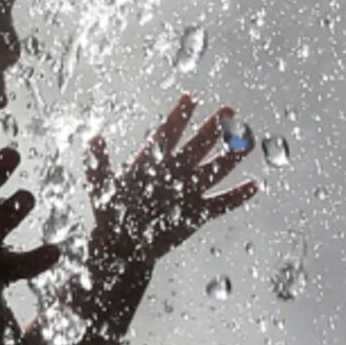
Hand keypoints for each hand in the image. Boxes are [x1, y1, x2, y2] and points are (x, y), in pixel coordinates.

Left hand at [86, 95, 261, 283]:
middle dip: (213, 129)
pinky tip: (253, 186)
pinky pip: (221, 204)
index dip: (179, 116)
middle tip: (228, 111)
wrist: (123, 246)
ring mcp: (188, 191)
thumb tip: (93, 137)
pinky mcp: (197, 214)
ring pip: (214, 170)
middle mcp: (175, 171)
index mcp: (153, 160)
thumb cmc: (111, 213)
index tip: (190, 98)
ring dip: (231, 157)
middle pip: (198, 145)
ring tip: (248, 140)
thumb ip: (98, 162)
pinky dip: (236, 197)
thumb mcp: (101, 186)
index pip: (168, 133)